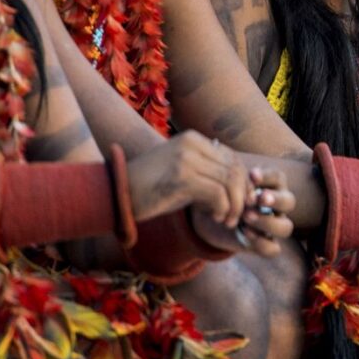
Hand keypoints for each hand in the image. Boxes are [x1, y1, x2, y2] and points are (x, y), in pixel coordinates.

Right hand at [125, 130, 246, 227]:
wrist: (116, 194)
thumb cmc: (150, 187)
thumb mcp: (181, 171)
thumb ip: (206, 171)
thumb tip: (240, 184)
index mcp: (193, 139)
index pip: (232, 158)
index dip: (242, 182)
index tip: (242, 201)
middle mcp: (192, 144)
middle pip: (235, 169)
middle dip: (242, 195)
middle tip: (238, 214)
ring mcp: (186, 159)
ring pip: (230, 181)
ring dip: (234, 205)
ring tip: (227, 219)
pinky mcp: (182, 178)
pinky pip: (218, 193)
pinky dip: (223, 209)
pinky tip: (216, 218)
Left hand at [193, 167, 296, 256]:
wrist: (209, 218)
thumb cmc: (220, 195)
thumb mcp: (222, 183)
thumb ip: (228, 175)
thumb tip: (224, 157)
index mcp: (270, 187)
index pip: (279, 178)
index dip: (267, 177)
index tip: (251, 175)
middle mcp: (276, 206)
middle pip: (289, 202)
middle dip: (275, 200)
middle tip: (256, 198)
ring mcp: (272, 227)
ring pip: (286, 227)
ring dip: (267, 222)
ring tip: (246, 217)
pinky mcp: (264, 245)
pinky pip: (273, 249)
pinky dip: (261, 242)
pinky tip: (245, 233)